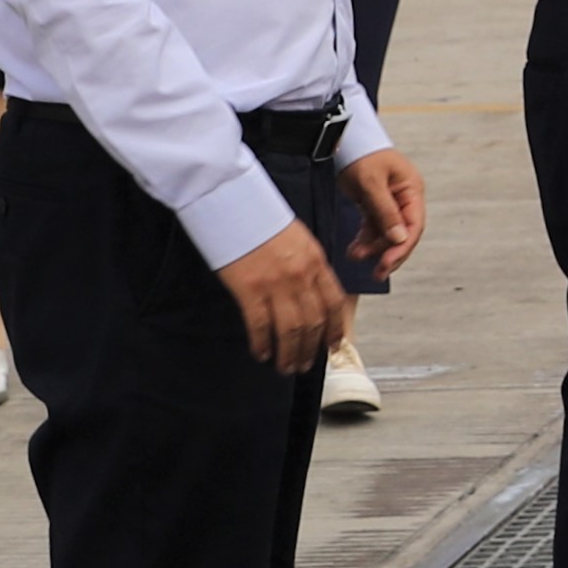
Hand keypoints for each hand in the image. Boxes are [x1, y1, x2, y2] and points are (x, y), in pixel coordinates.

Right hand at [217, 217, 354, 371]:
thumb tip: (311, 293)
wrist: (232, 201)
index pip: (334, 302)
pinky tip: (261, 353)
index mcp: (316, 261)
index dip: (335, 328)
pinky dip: (263, 343)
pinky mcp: (249, 287)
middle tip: (305, 365)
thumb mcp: (298, 239)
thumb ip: (308, 266)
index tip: (334, 345)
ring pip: (291, 329)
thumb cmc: (261, 219)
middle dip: (311, 348)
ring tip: (286, 367)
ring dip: (289, 352)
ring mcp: (275, 282)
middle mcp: (300, 275)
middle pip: (314, 321)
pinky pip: (260, 324)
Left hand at [345, 150, 428, 270]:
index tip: (387, 262)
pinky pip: (373, 229)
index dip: (402, 246)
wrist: (343, 142)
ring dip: (373, 248)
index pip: (414, 224)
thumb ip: (385, 211)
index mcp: (411, 190)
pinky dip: (365, 240)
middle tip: (377, 273)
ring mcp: (390, 204)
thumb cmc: (361, 155)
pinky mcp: (375, 206)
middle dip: (390, 254)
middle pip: (403, 234)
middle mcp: (405, 199)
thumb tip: (399, 239)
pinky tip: (354, 250)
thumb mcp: (371, 182)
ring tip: (355, 256)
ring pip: (386, 234)